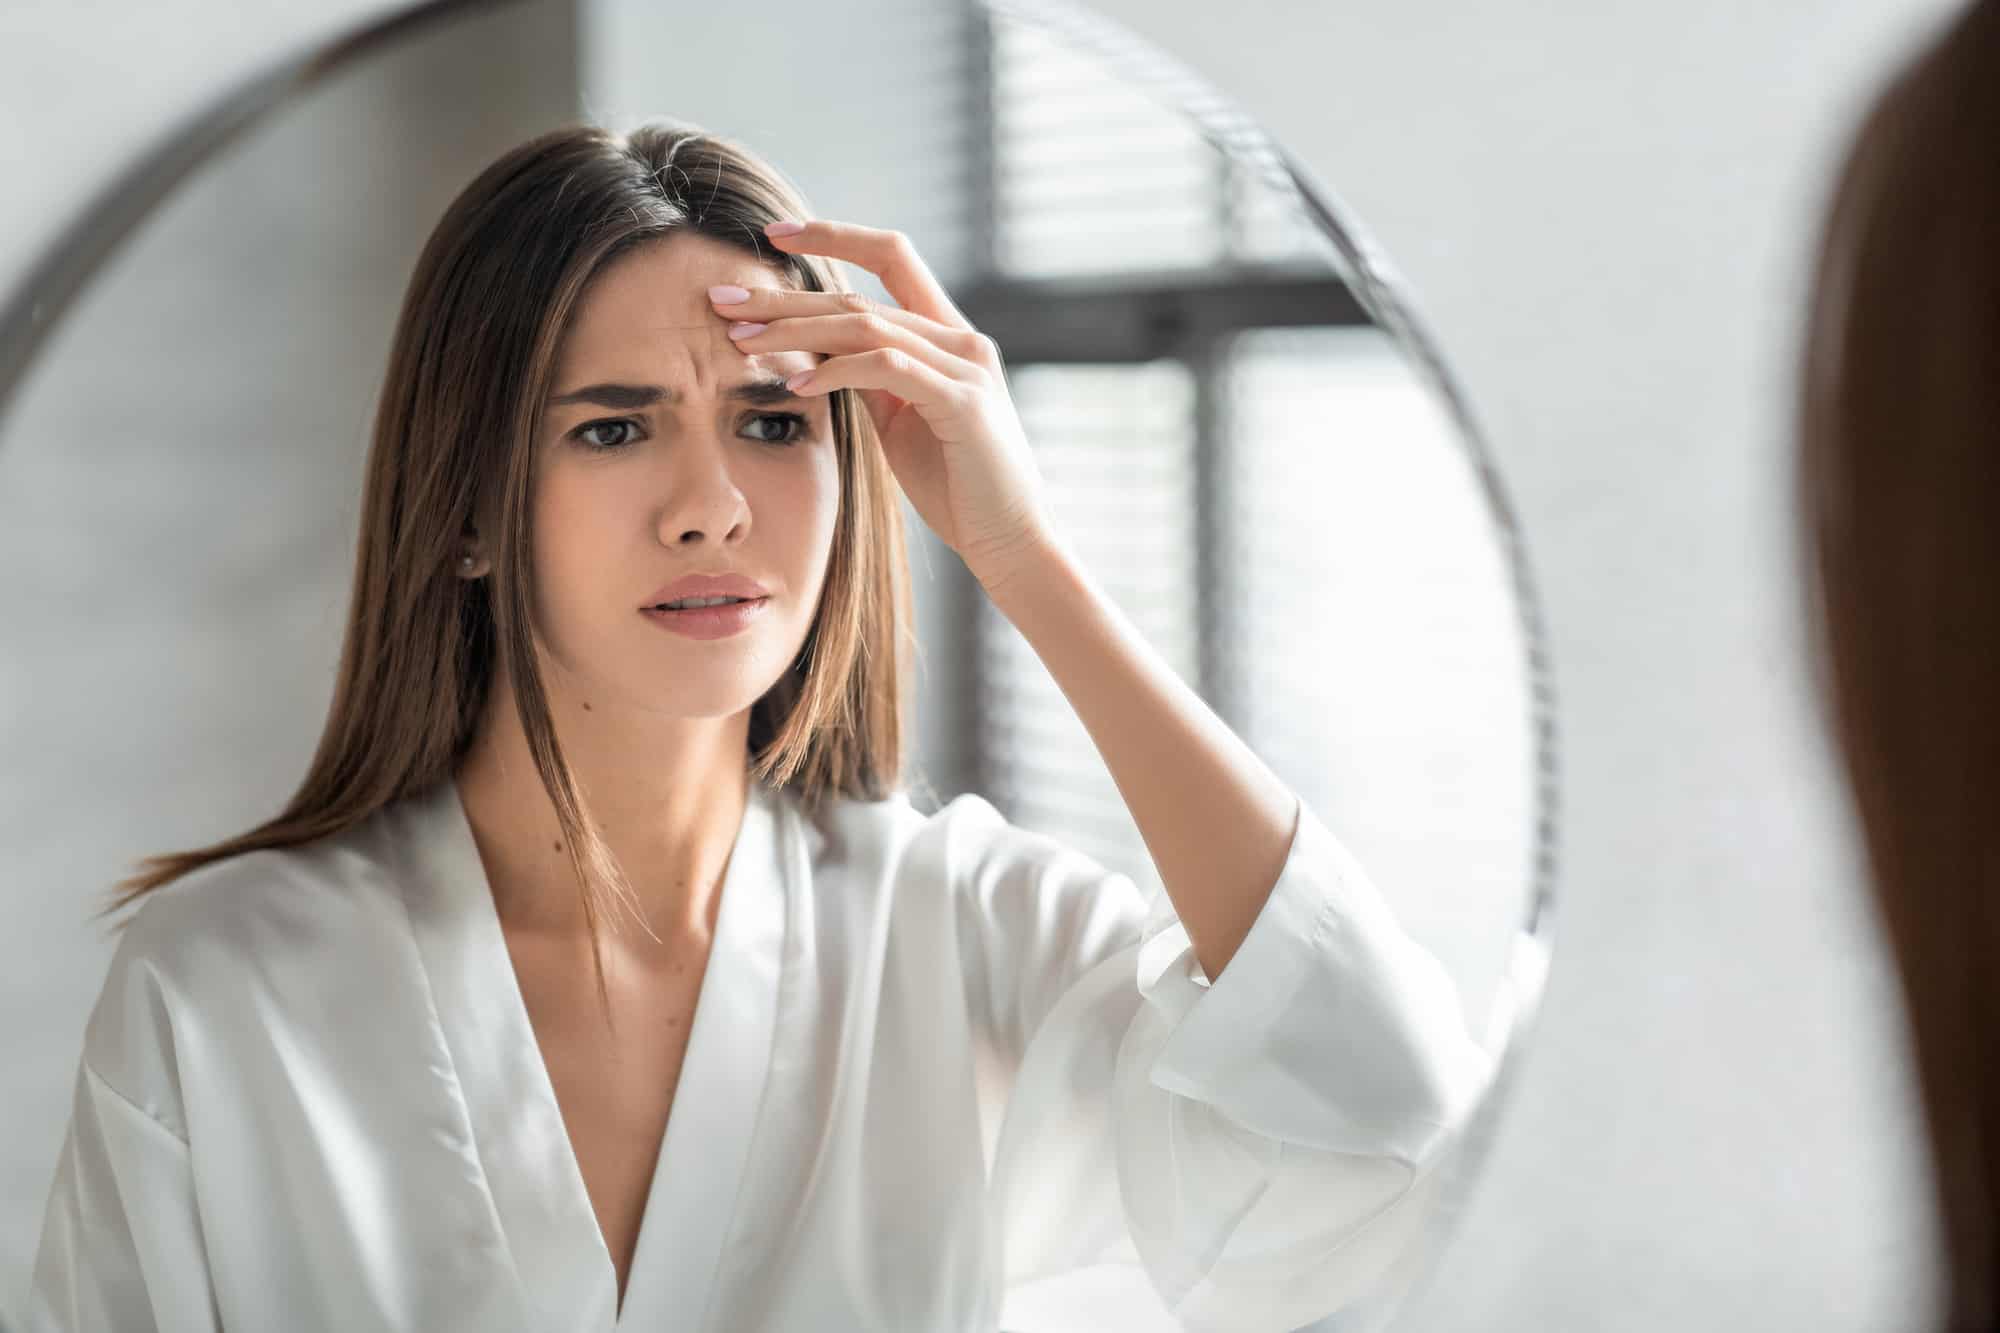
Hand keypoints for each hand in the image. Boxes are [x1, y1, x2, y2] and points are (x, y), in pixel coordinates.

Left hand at [710, 219, 1056, 589]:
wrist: (1010, 540)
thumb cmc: (956, 486)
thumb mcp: (900, 420)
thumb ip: (869, 379)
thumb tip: (816, 351)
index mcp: (948, 336)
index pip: (891, 257)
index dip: (834, 236)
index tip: (773, 235)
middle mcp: (961, 339)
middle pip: (859, 297)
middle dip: (784, 297)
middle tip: (722, 300)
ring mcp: (966, 366)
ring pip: (866, 326)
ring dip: (795, 331)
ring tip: (742, 341)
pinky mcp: (962, 402)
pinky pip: (887, 369)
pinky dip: (836, 370)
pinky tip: (797, 383)